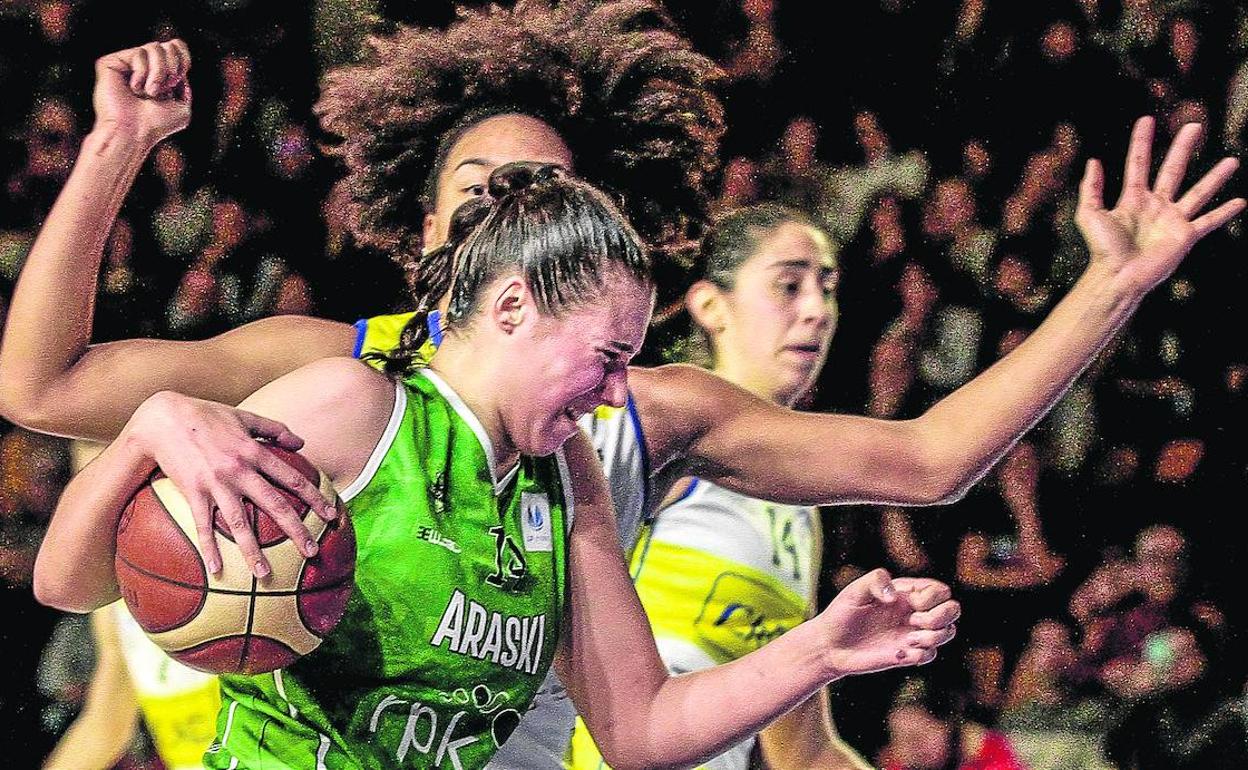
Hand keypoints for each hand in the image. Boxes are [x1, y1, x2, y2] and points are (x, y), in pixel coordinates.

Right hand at [93, 40, 191, 146]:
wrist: (134, 132)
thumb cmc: (156, 125)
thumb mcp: (182, 107)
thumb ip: (184, 85)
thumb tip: (178, 67)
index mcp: (159, 76)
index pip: (175, 48)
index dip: (183, 56)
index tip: (181, 74)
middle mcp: (143, 68)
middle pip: (167, 46)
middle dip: (172, 67)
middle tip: (165, 87)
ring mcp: (126, 64)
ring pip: (154, 47)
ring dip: (159, 73)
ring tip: (150, 93)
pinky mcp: (111, 62)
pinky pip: (139, 53)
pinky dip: (143, 73)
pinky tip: (134, 88)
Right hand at [130, 391, 336, 577]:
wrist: (163, 419)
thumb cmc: (206, 415)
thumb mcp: (245, 416)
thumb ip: (275, 429)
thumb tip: (302, 443)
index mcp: (255, 452)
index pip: (292, 479)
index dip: (314, 498)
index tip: (331, 515)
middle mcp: (239, 470)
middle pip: (274, 505)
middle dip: (295, 530)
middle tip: (312, 552)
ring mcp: (216, 484)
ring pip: (240, 522)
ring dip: (253, 550)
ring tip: (265, 574)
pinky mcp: (193, 492)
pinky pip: (203, 525)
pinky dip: (209, 548)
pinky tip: (217, 570)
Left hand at [815, 568, 958, 676]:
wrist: (830, 645)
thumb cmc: (841, 614)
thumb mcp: (854, 590)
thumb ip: (876, 581)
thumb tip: (896, 596)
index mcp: (905, 593)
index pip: (940, 590)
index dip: (933, 597)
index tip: (911, 603)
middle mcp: (913, 612)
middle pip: (953, 610)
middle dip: (942, 616)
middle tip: (915, 621)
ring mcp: (912, 634)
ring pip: (948, 633)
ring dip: (935, 637)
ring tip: (909, 639)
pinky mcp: (907, 655)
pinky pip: (931, 655)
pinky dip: (922, 655)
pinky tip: (900, 653)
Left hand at [1076, 117, 1244, 295]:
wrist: (1118, 276)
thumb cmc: (1102, 249)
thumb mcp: (1089, 215)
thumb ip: (1090, 189)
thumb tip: (1094, 161)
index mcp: (1132, 199)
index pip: (1138, 163)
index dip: (1141, 141)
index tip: (1147, 119)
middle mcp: (1155, 206)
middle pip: (1172, 169)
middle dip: (1183, 147)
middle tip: (1194, 125)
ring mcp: (1172, 220)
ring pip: (1198, 192)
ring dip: (1215, 176)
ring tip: (1232, 160)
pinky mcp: (1185, 236)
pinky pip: (1209, 221)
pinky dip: (1225, 212)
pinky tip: (1241, 201)